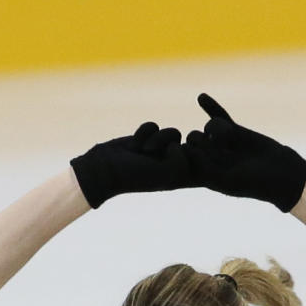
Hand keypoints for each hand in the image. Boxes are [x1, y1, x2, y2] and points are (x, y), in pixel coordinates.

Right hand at [70, 121, 200, 208]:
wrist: (104, 169)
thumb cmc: (136, 175)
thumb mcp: (167, 172)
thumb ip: (184, 157)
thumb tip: (177, 142)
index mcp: (182, 179)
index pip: (201, 160)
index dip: (188, 156)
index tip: (169, 163)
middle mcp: (174, 166)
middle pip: (186, 142)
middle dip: (168, 144)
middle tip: (151, 156)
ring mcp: (160, 153)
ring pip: (172, 132)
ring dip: (156, 138)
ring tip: (142, 151)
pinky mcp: (146, 141)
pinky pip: (154, 126)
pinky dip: (143, 132)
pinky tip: (133, 146)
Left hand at [183, 93, 305, 212]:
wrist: (283, 173)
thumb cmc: (255, 183)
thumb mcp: (228, 180)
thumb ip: (206, 168)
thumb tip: (190, 149)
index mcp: (207, 174)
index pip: (188, 159)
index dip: (190, 155)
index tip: (202, 156)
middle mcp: (212, 157)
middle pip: (196, 140)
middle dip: (203, 140)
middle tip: (220, 145)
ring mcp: (224, 143)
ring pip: (209, 127)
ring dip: (216, 128)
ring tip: (230, 136)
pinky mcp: (236, 131)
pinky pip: (221, 116)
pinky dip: (212, 106)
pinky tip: (201, 97)